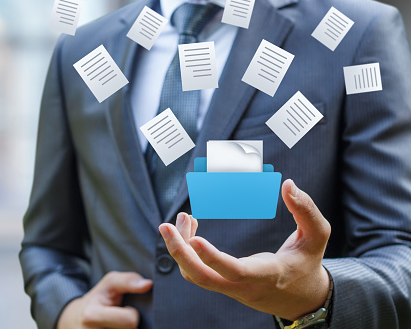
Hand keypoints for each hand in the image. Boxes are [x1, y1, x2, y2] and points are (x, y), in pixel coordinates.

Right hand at [57, 271, 152, 328]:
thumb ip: (128, 280)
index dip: (132, 314)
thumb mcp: (109, 284)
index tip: (125, 310)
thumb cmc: (97, 299)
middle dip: (130, 326)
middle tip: (120, 319)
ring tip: (117, 325)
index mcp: (92, 315)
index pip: (130, 321)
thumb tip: (148, 285)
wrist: (74, 320)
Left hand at [159, 179, 330, 320]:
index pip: (235, 271)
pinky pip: (197, 273)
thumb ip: (307, 211)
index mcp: (266, 275)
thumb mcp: (317, 236)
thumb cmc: (307, 263)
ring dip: (182, 248)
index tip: (195, 239)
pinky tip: (190, 230)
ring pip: (195, 276)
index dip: (213, 258)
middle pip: (202, 278)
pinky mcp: (222, 286)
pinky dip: (188, 252)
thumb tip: (288, 184)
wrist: (301, 299)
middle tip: (165, 225)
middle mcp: (243, 286)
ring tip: (183, 217)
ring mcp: (230, 289)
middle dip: (179, 253)